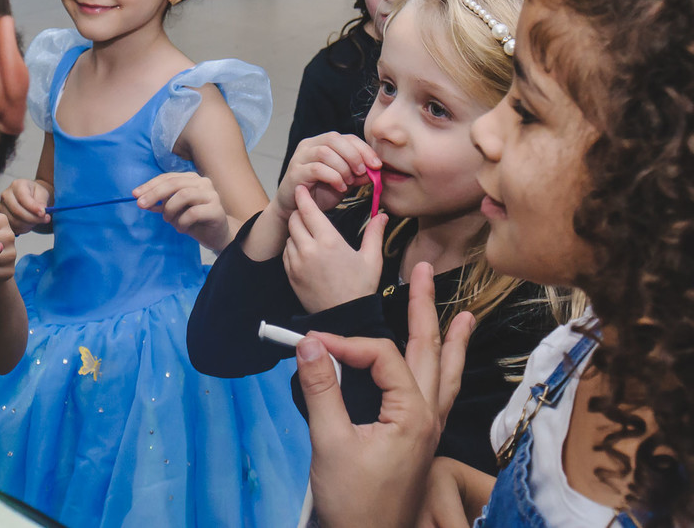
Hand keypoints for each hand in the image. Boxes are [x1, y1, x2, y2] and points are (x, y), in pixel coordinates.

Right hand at [0, 178, 50, 234]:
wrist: (30, 197)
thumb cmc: (36, 194)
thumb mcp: (42, 193)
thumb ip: (42, 202)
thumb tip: (41, 212)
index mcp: (17, 185)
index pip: (23, 198)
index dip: (33, 208)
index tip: (43, 214)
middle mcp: (6, 195)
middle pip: (17, 211)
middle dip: (33, 218)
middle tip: (45, 219)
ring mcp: (2, 207)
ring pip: (15, 221)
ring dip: (29, 225)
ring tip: (38, 221)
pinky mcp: (2, 217)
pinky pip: (13, 227)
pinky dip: (23, 229)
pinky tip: (30, 224)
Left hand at [133, 172, 229, 251]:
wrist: (217, 236)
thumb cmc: (194, 221)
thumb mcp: (173, 211)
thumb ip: (160, 204)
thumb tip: (141, 199)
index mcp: (191, 179)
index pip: (167, 178)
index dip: (150, 185)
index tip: (135, 195)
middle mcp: (203, 182)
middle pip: (174, 183)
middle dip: (154, 194)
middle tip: (141, 205)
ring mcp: (211, 195)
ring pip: (184, 195)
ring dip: (170, 209)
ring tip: (168, 221)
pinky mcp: (217, 209)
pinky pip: (193, 213)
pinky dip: (182, 222)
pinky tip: (181, 228)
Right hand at [278, 132, 379, 218]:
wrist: (296, 210)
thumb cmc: (319, 193)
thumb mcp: (344, 182)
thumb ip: (358, 174)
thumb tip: (376, 170)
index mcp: (321, 143)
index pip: (345, 137)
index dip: (363, 148)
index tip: (377, 165)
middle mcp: (308, 146)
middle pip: (334, 139)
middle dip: (353, 155)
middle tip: (362, 171)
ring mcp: (299, 158)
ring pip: (325, 152)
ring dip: (343, 167)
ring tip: (349, 182)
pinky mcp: (295, 172)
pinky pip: (317, 169)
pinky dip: (333, 177)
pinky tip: (340, 187)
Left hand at [282, 185, 386, 312]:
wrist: (344, 317)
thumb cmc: (360, 288)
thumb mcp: (371, 259)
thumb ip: (374, 234)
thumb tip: (383, 215)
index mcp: (329, 241)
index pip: (308, 210)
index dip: (303, 197)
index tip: (301, 189)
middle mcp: (308, 249)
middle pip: (294, 220)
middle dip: (300, 213)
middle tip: (309, 212)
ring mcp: (296, 262)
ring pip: (290, 236)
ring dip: (297, 232)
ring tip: (311, 234)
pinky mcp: (290, 274)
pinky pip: (287, 253)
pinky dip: (293, 248)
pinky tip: (306, 251)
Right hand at [296, 262, 473, 527]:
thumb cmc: (354, 502)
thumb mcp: (330, 444)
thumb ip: (321, 390)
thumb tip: (308, 343)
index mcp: (412, 414)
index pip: (380, 355)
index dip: (345, 344)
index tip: (309, 344)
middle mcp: (428, 417)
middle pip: (430, 351)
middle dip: (425, 308)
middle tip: (423, 270)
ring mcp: (428, 431)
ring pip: (446, 375)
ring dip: (452, 342)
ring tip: (465, 316)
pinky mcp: (419, 443)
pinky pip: (441, 397)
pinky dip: (446, 373)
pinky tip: (445, 367)